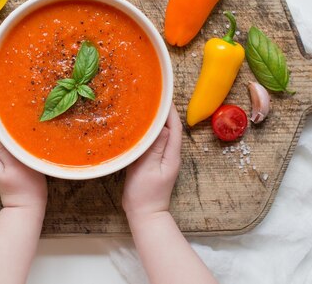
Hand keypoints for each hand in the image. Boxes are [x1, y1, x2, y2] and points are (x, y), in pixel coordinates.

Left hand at [0, 118, 47, 211]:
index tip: (6, 114)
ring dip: (5, 129)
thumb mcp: (14, 166)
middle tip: (16, 117)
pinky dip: (10, 137)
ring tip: (21, 125)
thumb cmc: (24, 187)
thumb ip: (2, 148)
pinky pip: (3, 143)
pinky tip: (22, 136)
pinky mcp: (4, 160)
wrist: (27, 206)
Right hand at [122, 103, 181, 219]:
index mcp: (172, 154)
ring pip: (160, 134)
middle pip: (169, 127)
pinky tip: (137, 127)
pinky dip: (147, 132)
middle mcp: (169, 154)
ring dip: (154, 120)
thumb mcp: (149, 169)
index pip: (174, 126)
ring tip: (143, 106)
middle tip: (150, 96)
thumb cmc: (145, 194)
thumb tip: (163, 127)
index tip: (162, 95)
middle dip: (162, 111)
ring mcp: (162, 158)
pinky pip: (152, 142)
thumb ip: (155, 148)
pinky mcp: (152, 162)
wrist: (144, 215)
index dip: (170, 110)